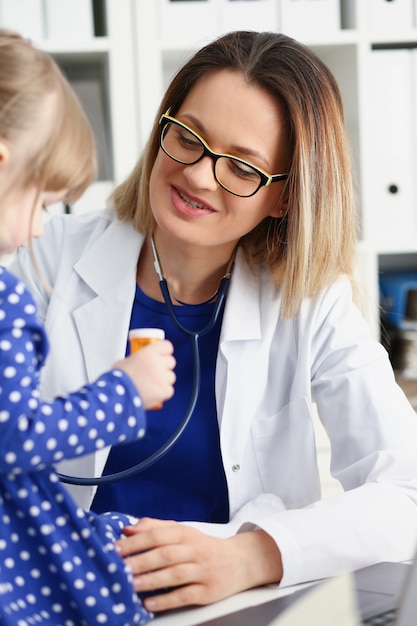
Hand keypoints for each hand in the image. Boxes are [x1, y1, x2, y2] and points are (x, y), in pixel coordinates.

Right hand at [114, 340, 175, 408]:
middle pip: (171, 361)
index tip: (161, 355)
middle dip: (164, 366)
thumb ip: (136, 359)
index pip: (167, 346)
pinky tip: (153, 394)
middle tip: (155, 372)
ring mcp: (163, 377)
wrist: (117, 395)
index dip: (164, 351)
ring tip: (151, 385)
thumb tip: (137, 362)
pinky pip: (169, 390)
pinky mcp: (165, 391)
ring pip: (171, 377)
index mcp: (149, 352)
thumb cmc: (118, 379)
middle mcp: (159, 363)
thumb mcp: (124, 362)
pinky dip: (162, 393)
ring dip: (164, 380)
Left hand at [115, 517, 282, 611]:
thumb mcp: (183, 532)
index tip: (116, 548)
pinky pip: (186, 595)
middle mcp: (195, 550)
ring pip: (175, 574)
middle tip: (119, 568)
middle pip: (166, 554)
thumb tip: (127, 529)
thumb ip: (155, 528)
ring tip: (131, 586)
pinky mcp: (209, 591)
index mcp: (186, 534)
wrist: (241, 561)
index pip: (158, 534)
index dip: (136, 541)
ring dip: (151, 580)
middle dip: (140, 561)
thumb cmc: (204, 547)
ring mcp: (203, 571)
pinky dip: (167, 600)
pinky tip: (150, 604)